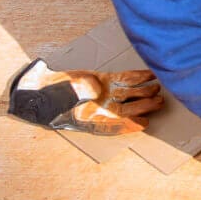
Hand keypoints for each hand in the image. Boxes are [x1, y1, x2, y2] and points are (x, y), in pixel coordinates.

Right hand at [10, 60, 166, 135]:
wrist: (40, 89)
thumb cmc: (50, 100)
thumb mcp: (63, 100)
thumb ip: (80, 95)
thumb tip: (96, 89)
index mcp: (93, 119)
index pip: (117, 125)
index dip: (131, 125)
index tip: (144, 123)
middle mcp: (102, 108)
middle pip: (129, 108)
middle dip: (145, 106)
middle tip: (160, 102)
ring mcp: (104, 94)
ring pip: (130, 93)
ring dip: (145, 90)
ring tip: (158, 87)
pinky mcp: (103, 80)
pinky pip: (124, 79)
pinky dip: (137, 77)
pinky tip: (149, 74)